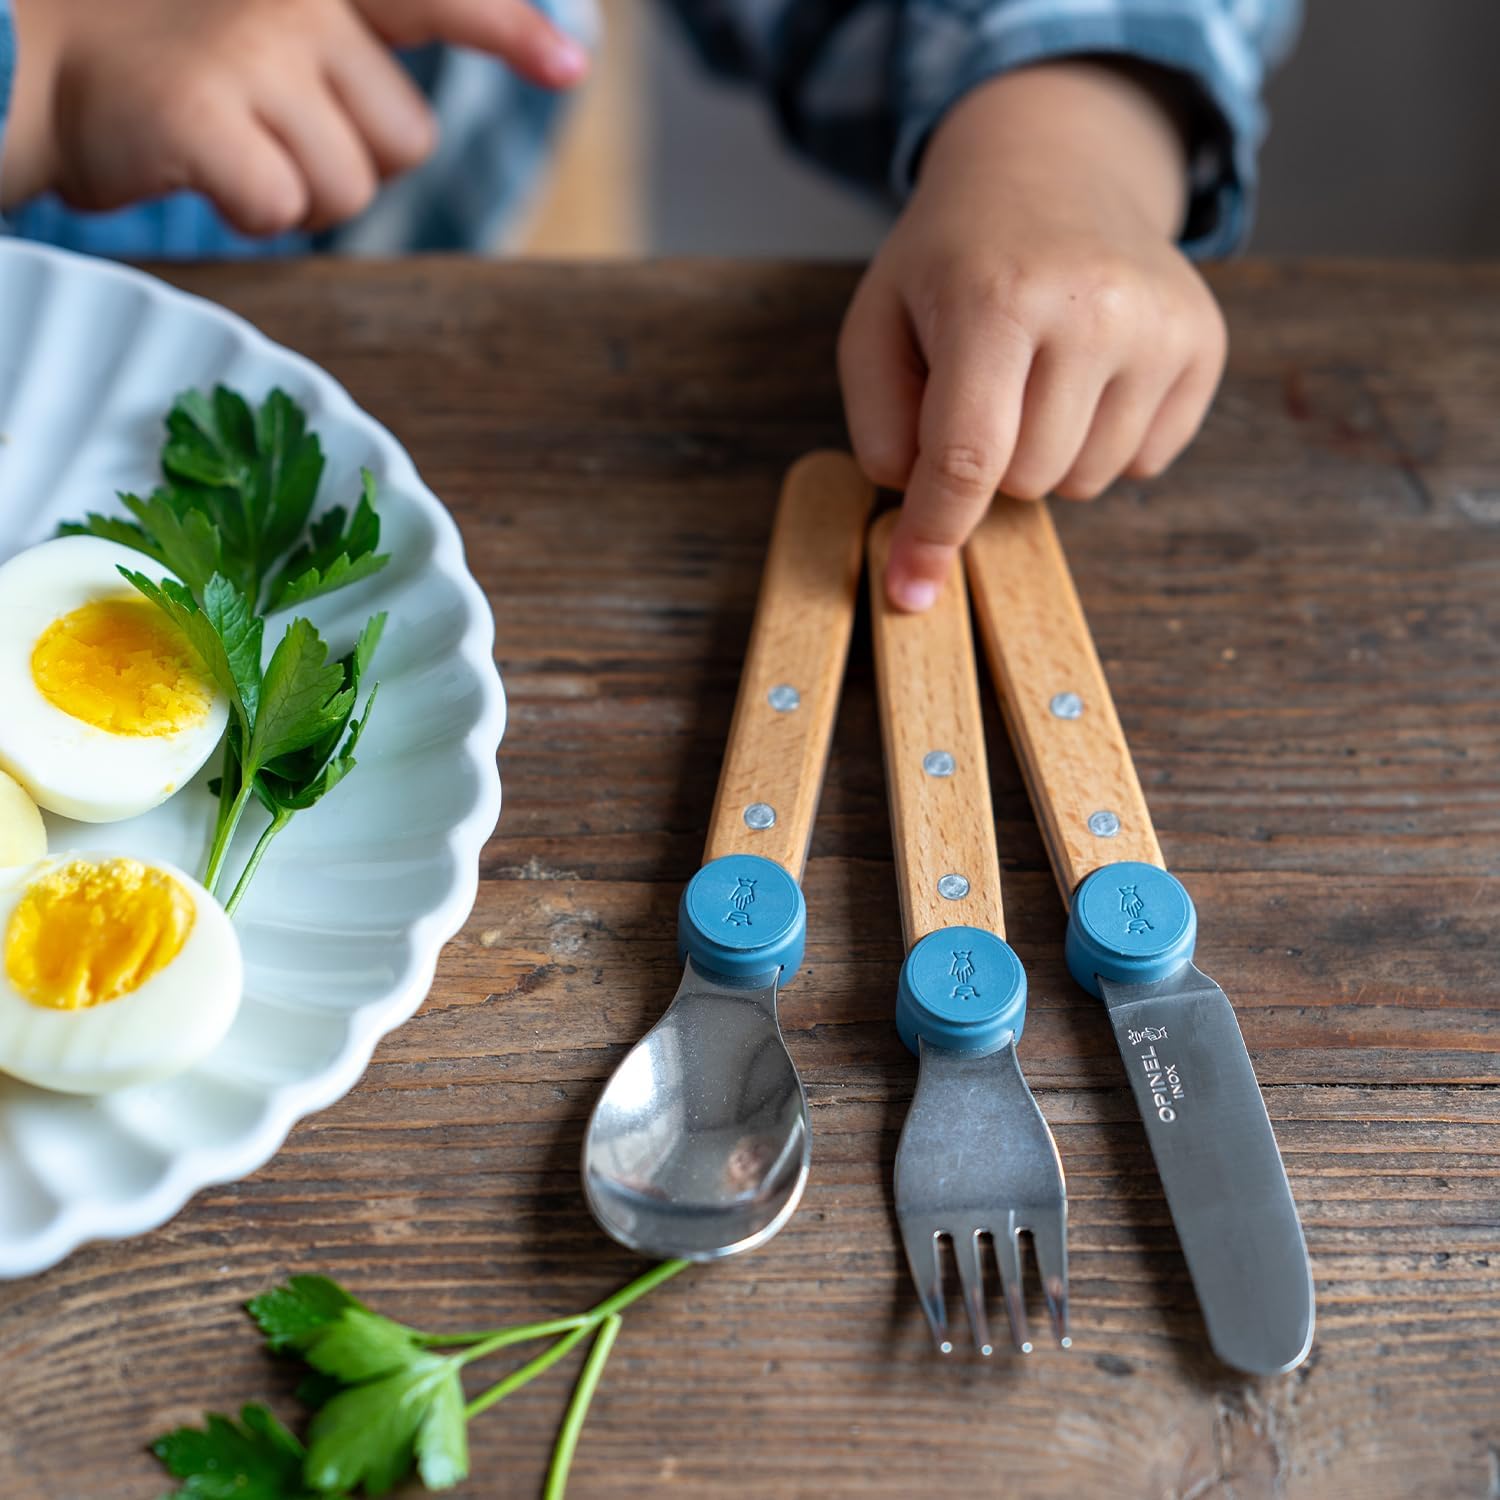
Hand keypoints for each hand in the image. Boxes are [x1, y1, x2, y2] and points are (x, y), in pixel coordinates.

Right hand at [2, 0, 588, 231]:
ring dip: (299, 191)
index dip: (508, 30)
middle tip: (273, 132)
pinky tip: (202, 171)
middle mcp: (291, 2)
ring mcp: (248, 53)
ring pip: (352, 187)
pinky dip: (249, 211)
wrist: (31, 57)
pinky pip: (282, 205)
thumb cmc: (164, 61)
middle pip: (406, 140)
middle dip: (354, 159)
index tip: (572, 66)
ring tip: (230, 147)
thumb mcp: (262, 32)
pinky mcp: (204, 114)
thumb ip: (347, 53)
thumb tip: (428, 112)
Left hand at [839, 62, 1227, 609]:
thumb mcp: (878, 322)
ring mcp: (1162, 326)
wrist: (1055, 169)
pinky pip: (1143, 464)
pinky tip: (1088, 376)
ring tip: (1038, 375)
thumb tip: (918, 509)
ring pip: (1086, 482)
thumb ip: (879, 422)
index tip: (912, 591)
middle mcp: (1094, 309)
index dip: (935, 535)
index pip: (966, 458)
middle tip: (985, 388)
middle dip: (990, 461)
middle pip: (1026, 480)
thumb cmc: (953, 259)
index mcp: (997, 298)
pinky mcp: (1205, 345)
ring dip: (1048, 454)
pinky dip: (1104, 443)